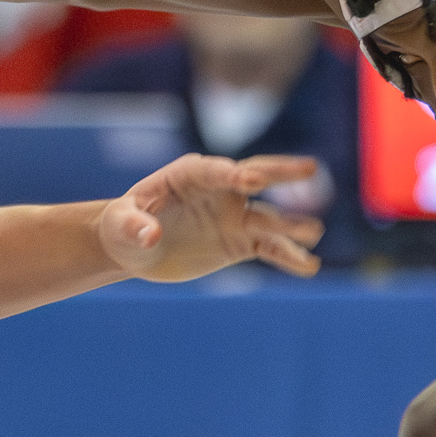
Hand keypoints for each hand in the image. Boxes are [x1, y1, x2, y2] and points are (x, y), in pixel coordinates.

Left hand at [99, 153, 322, 280]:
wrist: (133, 248)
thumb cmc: (122, 226)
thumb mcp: (121, 224)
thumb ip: (134, 225)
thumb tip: (150, 236)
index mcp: (190, 174)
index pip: (217, 171)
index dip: (235, 175)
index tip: (254, 182)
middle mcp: (220, 190)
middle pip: (256, 177)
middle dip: (281, 173)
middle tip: (310, 169)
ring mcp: (233, 216)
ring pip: (268, 218)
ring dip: (290, 225)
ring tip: (314, 231)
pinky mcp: (239, 242)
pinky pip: (268, 248)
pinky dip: (288, 257)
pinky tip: (308, 266)